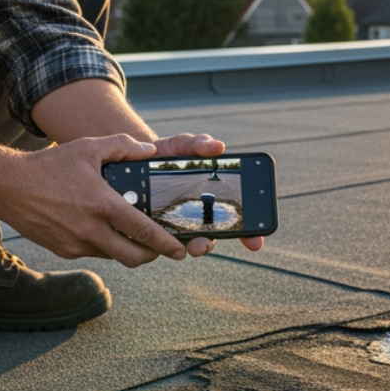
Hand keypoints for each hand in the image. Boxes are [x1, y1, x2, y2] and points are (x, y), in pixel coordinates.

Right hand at [0, 134, 197, 266]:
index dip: (166, 244)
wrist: (7, 186)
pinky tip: (104, 230)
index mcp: (103, 206)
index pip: (144, 232)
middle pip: (133, 257)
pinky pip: (93, 253)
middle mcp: (91, 230)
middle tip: (161, 248)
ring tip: (135, 236)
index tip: (180, 250)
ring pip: (113, 256)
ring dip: (127, 249)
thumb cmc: (49, 164)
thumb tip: (149, 150)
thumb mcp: (88, 147)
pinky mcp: (64, 250)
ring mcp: (76, 244)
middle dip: (152, 255)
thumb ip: (123, 146)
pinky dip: (104, 245)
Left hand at [149, 133, 264, 256]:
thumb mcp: (183, 146)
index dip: (248, 234)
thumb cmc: (168, 155)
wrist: (134, 158)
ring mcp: (173, 223)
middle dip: (207, 244)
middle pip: (208, 237)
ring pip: (184, 242)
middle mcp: (194, 216)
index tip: (254, 244)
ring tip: (190, 246)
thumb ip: (199, 144)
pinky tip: (157, 237)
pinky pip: (157, 239)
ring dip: (190, 246)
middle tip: (204, 244)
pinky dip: (160, 240)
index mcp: (209, 199)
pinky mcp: (151, 226)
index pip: (233, 220)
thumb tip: (218, 147)